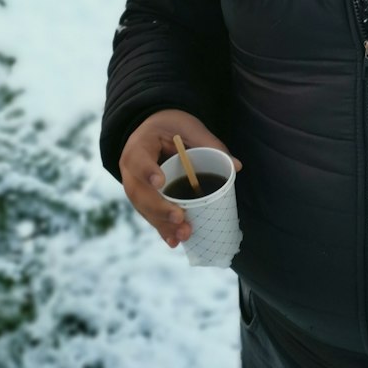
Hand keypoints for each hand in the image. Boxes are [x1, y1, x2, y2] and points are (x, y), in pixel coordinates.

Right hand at [118, 109, 241, 248]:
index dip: (147, 171)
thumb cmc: (171, 126)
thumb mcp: (188, 126)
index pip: (139, 159)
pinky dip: (162, 228)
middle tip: (180, 218)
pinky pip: (149, 214)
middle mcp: (130, 169)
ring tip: (182, 236)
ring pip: (144, 208)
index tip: (160, 182)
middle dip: (159, 208)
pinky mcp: (142, 198)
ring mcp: (134, 185)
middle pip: (140, 192)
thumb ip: (209, 143)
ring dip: (162, 224)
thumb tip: (236, 166)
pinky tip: (174, 242)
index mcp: (139, 145)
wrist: (152, 129)